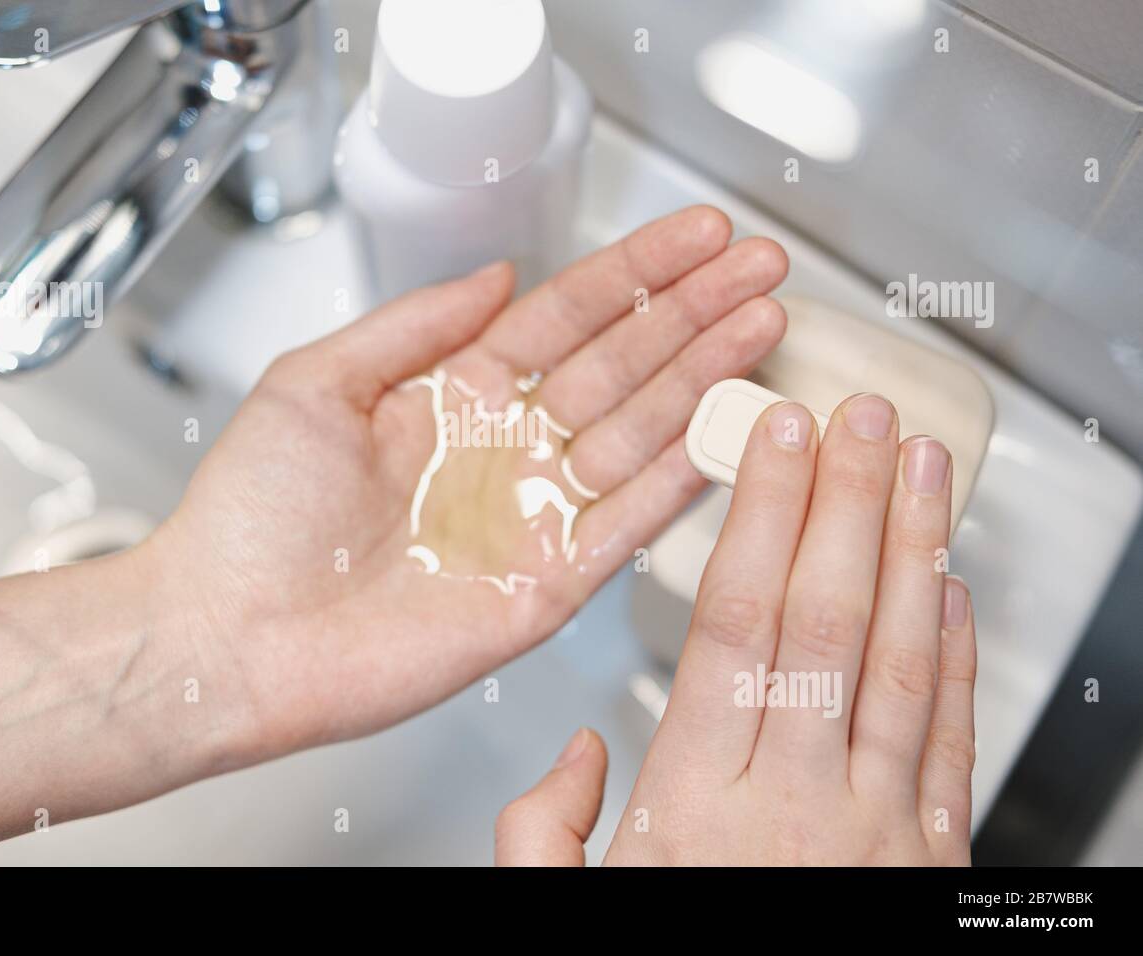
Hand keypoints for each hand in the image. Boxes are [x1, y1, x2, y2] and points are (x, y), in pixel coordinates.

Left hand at [144, 206, 788, 760]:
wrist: (227, 634)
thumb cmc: (250, 516)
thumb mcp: (317, 381)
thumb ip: (414, 324)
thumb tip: (496, 272)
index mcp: (454, 397)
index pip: (567, 318)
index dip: (636, 274)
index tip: (698, 236)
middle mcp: (504, 452)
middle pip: (620, 366)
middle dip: (693, 313)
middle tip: (759, 268)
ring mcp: (532, 517)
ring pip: (638, 434)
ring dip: (703, 380)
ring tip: (762, 326)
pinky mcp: (545, 586)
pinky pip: (627, 525)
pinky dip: (680, 482)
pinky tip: (725, 433)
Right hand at [495, 394, 976, 865]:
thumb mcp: (566, 912)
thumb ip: (544, 830)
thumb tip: (576, 751)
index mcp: (694, 805)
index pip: (733, 622)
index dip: (761, 515)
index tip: (776, 442)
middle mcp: (793, 807)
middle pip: (823, 621)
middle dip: (846, 500)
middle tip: (862, 420)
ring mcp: (874, 831)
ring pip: (898, 663)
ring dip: (912, 550)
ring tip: (923, 469)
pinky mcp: (930, 859)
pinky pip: (951, 741)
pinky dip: (955, 657)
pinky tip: (949, 591)